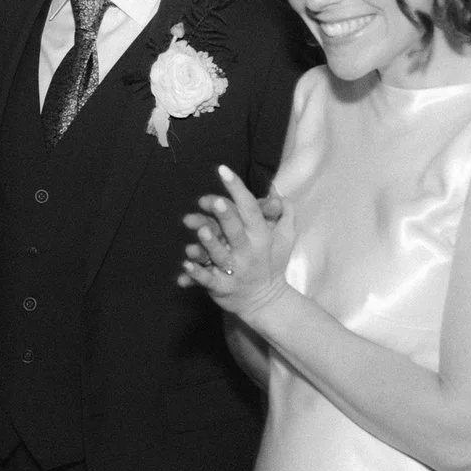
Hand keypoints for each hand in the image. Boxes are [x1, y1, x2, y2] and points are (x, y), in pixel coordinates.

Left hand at [180, 163, 294, 321]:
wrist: (266, 301)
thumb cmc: (273, 264)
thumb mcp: (286, 238)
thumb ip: (285, 214)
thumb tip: (278, 191)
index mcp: (261, 236)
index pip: (250, 208)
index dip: (237, 188)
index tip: (222, 169)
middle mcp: (248, 252)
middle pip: (236, 230)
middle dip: (226, 215)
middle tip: (214, 200)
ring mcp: (235, 271)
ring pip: (220, 255)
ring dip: (209, 243)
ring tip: (201, 230)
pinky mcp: (222, 287)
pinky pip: (208, 280)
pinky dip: (197, 273)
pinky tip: (185, 264)